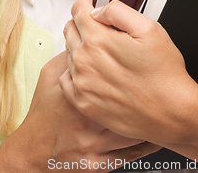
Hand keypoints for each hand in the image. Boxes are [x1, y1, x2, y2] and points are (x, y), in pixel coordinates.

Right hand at [0, 51, 159, 171]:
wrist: (33, 151)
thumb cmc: (42, 113)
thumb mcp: (48, 77)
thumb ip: (68, 55)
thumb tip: (87, 37)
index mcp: (77, 91)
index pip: (108, 68)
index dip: (127, 59)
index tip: (140, 57)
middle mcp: (86, 117)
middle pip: (126, 98)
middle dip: (144, 88)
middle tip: (160, 81)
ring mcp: (93, 142)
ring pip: (134, 127)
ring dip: (151, 117)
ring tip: (164, 106)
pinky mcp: (98, 162)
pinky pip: (129, 154)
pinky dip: (146, 144)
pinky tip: (156, 134)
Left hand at [60, 0, 197, 146]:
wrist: (172, 113)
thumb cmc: (165, 75)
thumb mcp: (149, 29)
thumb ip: (118, 11)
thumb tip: (99, 10)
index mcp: (98, 41)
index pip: (78, 10)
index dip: (84, 0)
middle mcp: (84, 62)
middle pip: (70, 29)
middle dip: (82, 20)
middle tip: (99, 23)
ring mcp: (82, 84)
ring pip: (69, 53)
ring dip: (80, 45)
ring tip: (103, 48)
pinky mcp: (84, 103)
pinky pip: (67, 79)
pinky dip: (75, 70)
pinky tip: (92, 70)